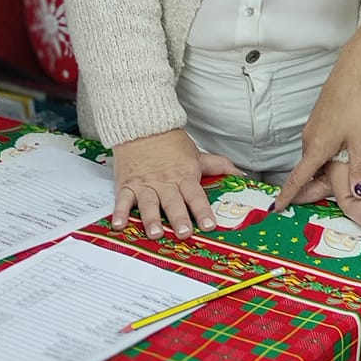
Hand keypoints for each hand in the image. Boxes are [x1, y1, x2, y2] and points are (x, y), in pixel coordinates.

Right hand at [111, 129, 241, 238]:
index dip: (203, 211)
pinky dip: (119, 213)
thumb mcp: (198, 155)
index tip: (210, 225)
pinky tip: (119, 225)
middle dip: (179, 218)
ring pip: (149, 204)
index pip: (196, 196)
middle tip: (184, 232)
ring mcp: (145, 185)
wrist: (143, 127)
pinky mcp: (127, 185)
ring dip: (151, 219)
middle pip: (174, 203)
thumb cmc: (171, 144)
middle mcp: (165, 183)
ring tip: (155, 233)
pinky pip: (123, 200)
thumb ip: (219, 166)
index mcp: (184, 177)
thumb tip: (241, 174)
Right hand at [273, 64, 360, 214]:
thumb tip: (358, 194)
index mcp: (316, 147)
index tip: (276, 208)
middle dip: (309, 186)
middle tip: (318, 199)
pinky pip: (317, 144)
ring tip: (332, 179)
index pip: (297, 178)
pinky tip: (338, 153)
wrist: (352, 74)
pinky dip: (323, 155)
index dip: (287, 195)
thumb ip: (358, 169)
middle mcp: (309, 139)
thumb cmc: (356, 104)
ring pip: (313, 156)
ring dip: (319, 169)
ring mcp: (312, 128)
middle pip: (306, 170)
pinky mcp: (318, 120)